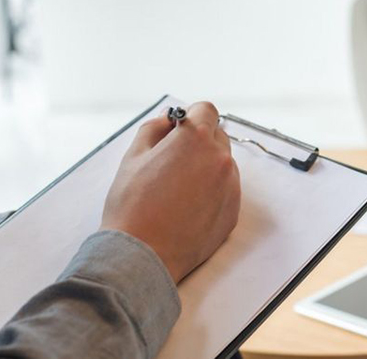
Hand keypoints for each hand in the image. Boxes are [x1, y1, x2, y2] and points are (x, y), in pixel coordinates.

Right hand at [101, 102, 240, 282]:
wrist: (143, 255)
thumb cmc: (132, 206)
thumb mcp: (133, 156)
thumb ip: (154, 128)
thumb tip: (169, 119)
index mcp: (195, 139)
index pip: (206, 110)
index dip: (191, 115)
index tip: (178, 128)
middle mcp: (220, 159)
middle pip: (217, 136)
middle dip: (198, 141)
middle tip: (172, 161)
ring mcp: (231, 186)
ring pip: (223, 164)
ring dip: (206, 167)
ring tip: (177, 189)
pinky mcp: (233, 210)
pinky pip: (226, 189)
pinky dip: (212, 191)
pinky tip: (188, 207)